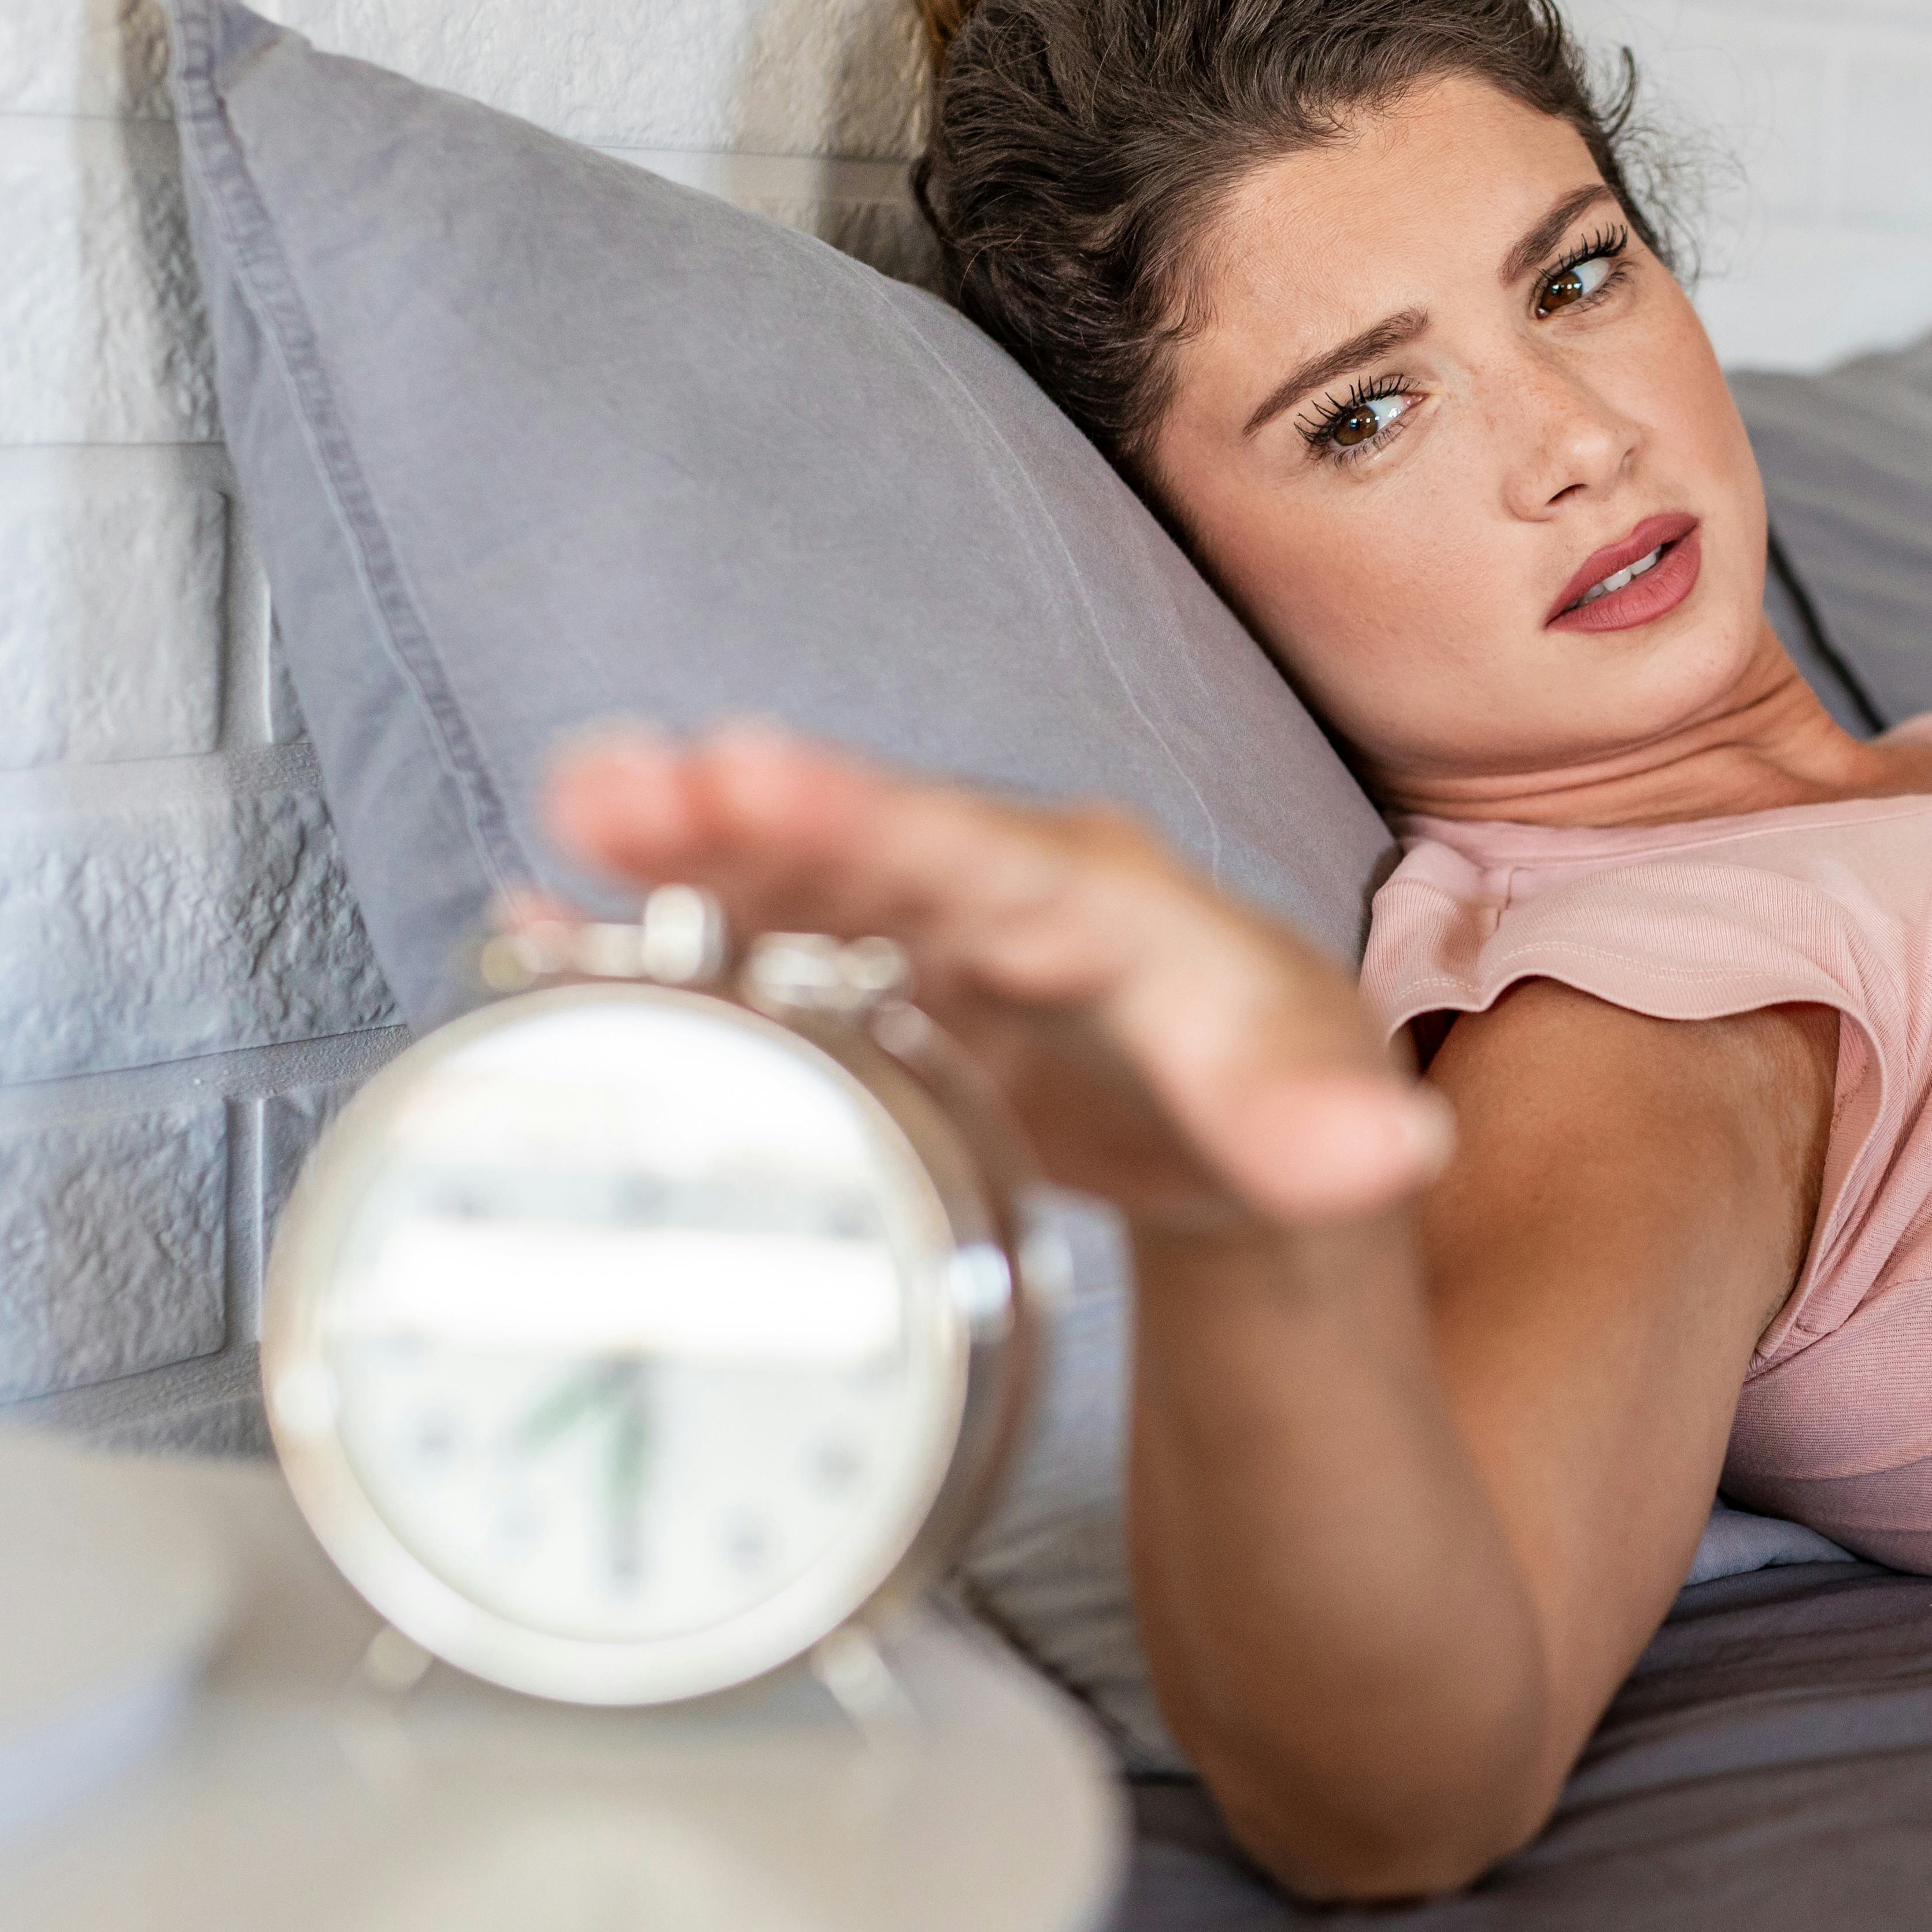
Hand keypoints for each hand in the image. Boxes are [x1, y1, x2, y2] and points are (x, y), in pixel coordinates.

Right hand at [542, 721, 1450, 1230]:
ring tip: (572, 817)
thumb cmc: (1266, 1095)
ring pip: (798, 874)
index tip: (752, 772)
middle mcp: (1006, 888)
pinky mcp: (871, 983)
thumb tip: (1388, 1159)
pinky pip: (759, 946)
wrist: (1233, 1127)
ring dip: (684, 850)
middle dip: (746, 809)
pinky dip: (659, 940)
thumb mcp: (1306, 1126)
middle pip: (871, 838)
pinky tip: (543, 932)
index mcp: (1107, 904)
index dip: (866, 815)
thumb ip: (1319, 1134)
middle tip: (614, 784)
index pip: (984, 851)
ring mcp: (927, 931)